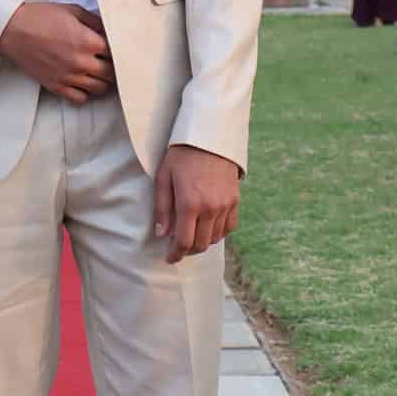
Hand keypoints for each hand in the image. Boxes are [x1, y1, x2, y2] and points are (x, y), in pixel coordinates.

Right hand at [0, 2, 114, 102]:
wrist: (13, 29)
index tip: (115, 49)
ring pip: (100, 89)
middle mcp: (82, 62)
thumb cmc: (41, 17)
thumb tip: (109, 30)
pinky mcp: (56, 86)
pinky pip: (80, 99)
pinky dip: (85, 94)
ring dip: (102, 81)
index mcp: (88, 41)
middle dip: (113, 67)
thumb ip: (94, 21)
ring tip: (98, 73)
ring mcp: (69, 76)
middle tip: (109, 61)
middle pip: (112, 73)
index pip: (117, 52)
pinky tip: (82, 83)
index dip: (118, 50)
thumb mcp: (72, 11)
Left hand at [153, 144, 240, 264]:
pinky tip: (208, 227)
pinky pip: (229, 227)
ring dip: (203, 242)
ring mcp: (226, 205)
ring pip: (216, 238)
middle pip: (201, 244)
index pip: (184, 241)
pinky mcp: (235, 200)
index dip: (176, 254)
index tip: (170, 259)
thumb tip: (161, 235)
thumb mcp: (164, 178)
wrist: (210, 136)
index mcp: (190, 203)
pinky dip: (218, 232)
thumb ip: (162, 209)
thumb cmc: (181, 155)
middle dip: (189, 251)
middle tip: (179, 248)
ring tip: (192, 236)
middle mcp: (210, 208)